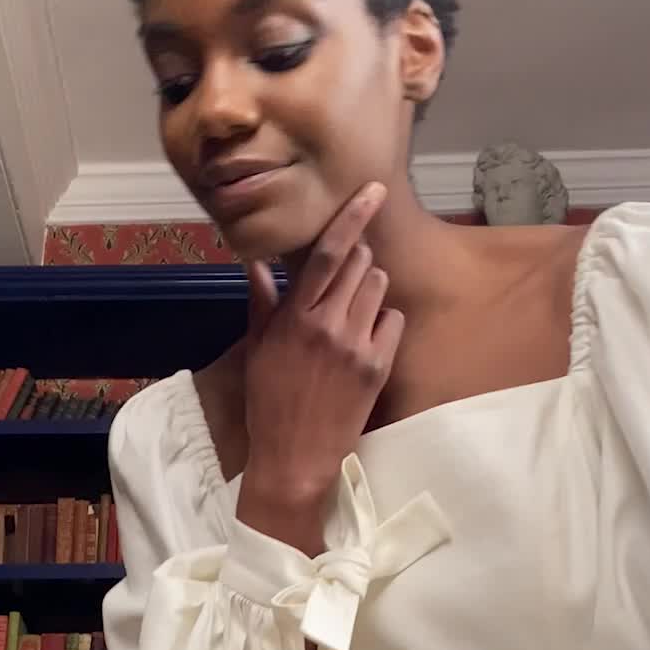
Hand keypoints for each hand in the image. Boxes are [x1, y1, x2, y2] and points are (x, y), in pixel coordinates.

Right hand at [237, 183, 403, 550]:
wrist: (295, 459)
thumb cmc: (270, 405)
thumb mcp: (259, 351)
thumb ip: (262, 303)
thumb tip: (256, 264)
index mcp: (294, 317)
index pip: (327, 252)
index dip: (353, 216)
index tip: (374, 190)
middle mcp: (328, 324)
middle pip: (360, 263)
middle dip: (356, 263)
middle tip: (343, 287)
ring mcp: (356, 345)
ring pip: (379, 287)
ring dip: (369, 291)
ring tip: (351, 317)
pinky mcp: (377, 367)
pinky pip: (393, 321)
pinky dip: (382, 324)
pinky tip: (366, 342)